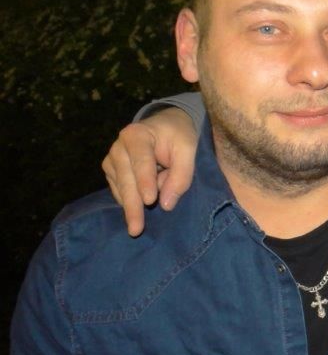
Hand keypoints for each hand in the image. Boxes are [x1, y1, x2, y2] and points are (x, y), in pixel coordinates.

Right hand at [101, 108, 197, 235]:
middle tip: (136, 229)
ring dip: (134, 204)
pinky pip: (120, 192)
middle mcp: (118, 147)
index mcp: (136, 135)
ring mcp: (112, 160)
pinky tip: (139, 208)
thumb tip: (166, 204)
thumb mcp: (188, 148)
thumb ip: (181, 174)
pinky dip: (130, 201)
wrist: (165, 125)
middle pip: (126, 180)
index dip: (145, 182)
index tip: (150, 201)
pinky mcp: (112, 172)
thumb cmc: (178, 135)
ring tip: (141, 222)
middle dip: (133, 206)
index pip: (141, 161)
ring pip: (121, 190)